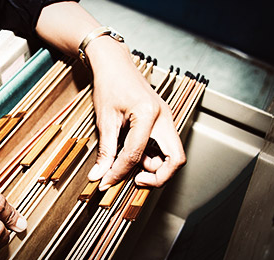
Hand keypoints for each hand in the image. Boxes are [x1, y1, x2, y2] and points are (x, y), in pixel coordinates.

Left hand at [85, 37, 185, 189]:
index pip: (135, 155)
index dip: (119, 172)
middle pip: (175, 159)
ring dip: (154, 165)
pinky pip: (165, 146)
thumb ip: (105, 151)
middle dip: (158, 176)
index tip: (106, 182)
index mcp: (147, 114)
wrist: (114, 64)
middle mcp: (163, 117)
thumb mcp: (104, 120)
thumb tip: (98, 175)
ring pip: (172, 154)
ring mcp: (166, 119)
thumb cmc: (109, 84)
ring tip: (130, 161)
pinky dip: (152, 155)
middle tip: (135, 179)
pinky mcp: (163, 121)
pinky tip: (134, 152)